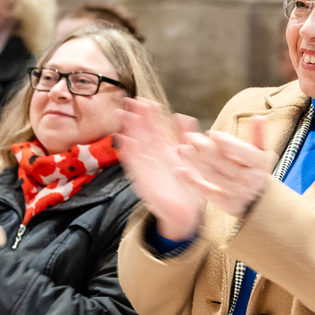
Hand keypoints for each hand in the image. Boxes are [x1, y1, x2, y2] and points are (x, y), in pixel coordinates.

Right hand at [116, 98, 204, 240]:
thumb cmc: (187, 186)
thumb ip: (187, 138)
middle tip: (131, 101)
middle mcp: (153, 155)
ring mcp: (146, 165)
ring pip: (135, 144)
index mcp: (165, 148)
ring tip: (124, 114)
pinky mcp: (141, 178)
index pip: (156, 127)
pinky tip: (122, 139)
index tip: (146, 101)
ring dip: (129, 130)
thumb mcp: (191, 159)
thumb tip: (184, 116)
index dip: (150, 114)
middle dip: (136, 116)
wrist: (185, 213)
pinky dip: (127, 151)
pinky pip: (132, 163)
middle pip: (142, 132)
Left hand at [176, 118, 272, 218]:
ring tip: (182, 149)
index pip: (244, 153)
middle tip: (191, 137)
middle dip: (206, 150)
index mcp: (257, 163)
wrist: (260, 201)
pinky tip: (179, 171)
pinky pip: (205, 192)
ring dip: (196, 162)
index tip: (212, 133)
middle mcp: (247, 179)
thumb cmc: (255, 169)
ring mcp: (235, 192)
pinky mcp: (223, 202)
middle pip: (224, 163)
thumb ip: (258, 135)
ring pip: (212, 175)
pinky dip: (192, 182)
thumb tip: (258, 117)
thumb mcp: (260, 152)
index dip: (228, 143)